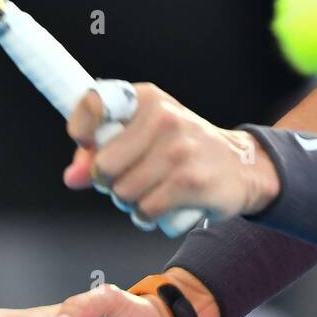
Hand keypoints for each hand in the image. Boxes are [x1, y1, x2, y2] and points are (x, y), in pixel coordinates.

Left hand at [63, 84, 280, 223]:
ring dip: (130, 202)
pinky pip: (145, 210)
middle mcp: (164, 118)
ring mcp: (179, 150)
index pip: (94, 103)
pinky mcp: (191, 181)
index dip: (81, 129)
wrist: (243, 166)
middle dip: (109, 182)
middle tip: (130, 178)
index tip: (87, 144)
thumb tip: (73, 178)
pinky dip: (147, 216)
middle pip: (102, 166)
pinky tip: (162, 207)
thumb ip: (102, 151)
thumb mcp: (145, 136)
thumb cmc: (184, 150)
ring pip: (123, 193)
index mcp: (147, 99)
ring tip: (151, 192)